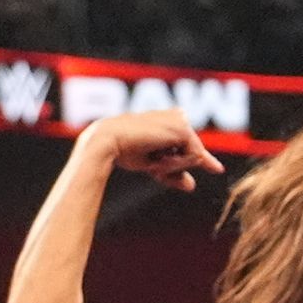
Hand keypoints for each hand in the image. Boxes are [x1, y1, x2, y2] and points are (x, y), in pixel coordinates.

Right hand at [80, 107, 223, 192]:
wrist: (107, 141)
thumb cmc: (122, 150)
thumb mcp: (152, 164)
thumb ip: (173, 173)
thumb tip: (192, 186)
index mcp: (169, 119)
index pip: (185, 149)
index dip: (175, 167)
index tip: (166, 176)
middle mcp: (178, 116)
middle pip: (192, 156)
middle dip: (173, 168)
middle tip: (150, 166)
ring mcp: (182, 121)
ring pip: (195, 158)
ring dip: (172, 167)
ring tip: (151, 158)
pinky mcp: (184, 130)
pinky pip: (195, 158)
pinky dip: (175, 165)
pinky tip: (157, 157)